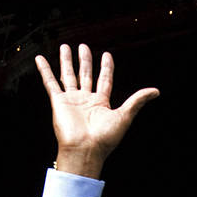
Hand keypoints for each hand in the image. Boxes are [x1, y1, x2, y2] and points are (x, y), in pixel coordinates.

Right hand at [34, 44, 157, 178]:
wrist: (85, 150)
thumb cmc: (105, 138)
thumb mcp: (125, 116)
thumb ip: (138, 101)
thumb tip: (156, 91)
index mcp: (101, 103)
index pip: (104, 80)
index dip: (106, 68)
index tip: (107, 55)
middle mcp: (85, 100)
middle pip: (85, 75)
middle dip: (85, 61)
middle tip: (83, 46)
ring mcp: (71, 100)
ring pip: (68, 76)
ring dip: (66, 61)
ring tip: (65, 47)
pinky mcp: (58, 102)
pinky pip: (50, 83)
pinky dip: (45, 70)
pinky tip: (40, 59)